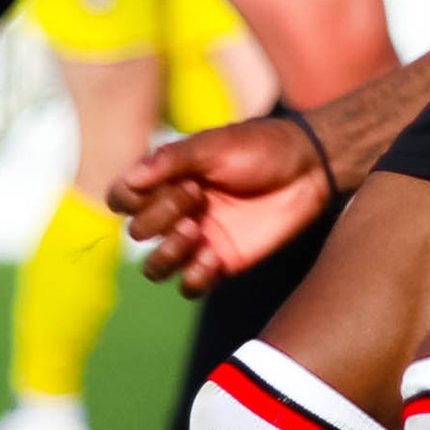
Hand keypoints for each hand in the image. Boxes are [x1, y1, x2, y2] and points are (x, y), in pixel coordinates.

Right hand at [109, 113, 331, 292]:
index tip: (164, 182)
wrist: (308, 168)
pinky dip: (194, 276)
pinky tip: (214, 256)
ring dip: (167, 254)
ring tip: (195, 231)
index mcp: (166, 180)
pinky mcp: (222, 262)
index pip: (121, 199)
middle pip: (137, 232)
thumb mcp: (215, 144)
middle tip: (196, 195)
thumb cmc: (260, 148)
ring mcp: (197, 240)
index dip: (129, 199)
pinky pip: (190, 286)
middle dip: (159, 216)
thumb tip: (130, 179)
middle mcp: (175, 212)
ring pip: (156, 268)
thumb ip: (172, 160)